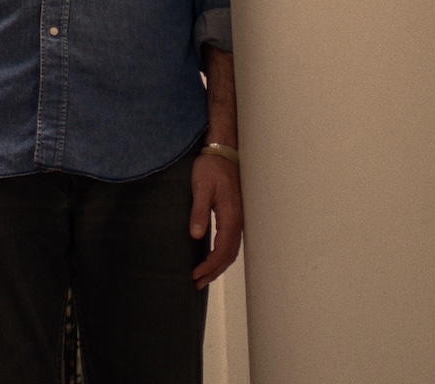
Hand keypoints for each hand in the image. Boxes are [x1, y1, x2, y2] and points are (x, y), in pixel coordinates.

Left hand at [189, 151, 243, 289]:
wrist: (223, 152)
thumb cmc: (211, 168)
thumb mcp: (200, 188)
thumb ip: (199, 212)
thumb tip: (196, 235)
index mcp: (230, 216)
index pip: (222, 249)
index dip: (210, 265)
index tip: (196, 274)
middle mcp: (238, 220)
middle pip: (229, 254)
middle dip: (214, 271)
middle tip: (197, 282)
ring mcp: (238, 218)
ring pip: (232, 249)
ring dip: (219, 265)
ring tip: (204, 276)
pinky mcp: (234, 214)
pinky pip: (231, 241)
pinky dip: (223, 254)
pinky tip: (213, 256)